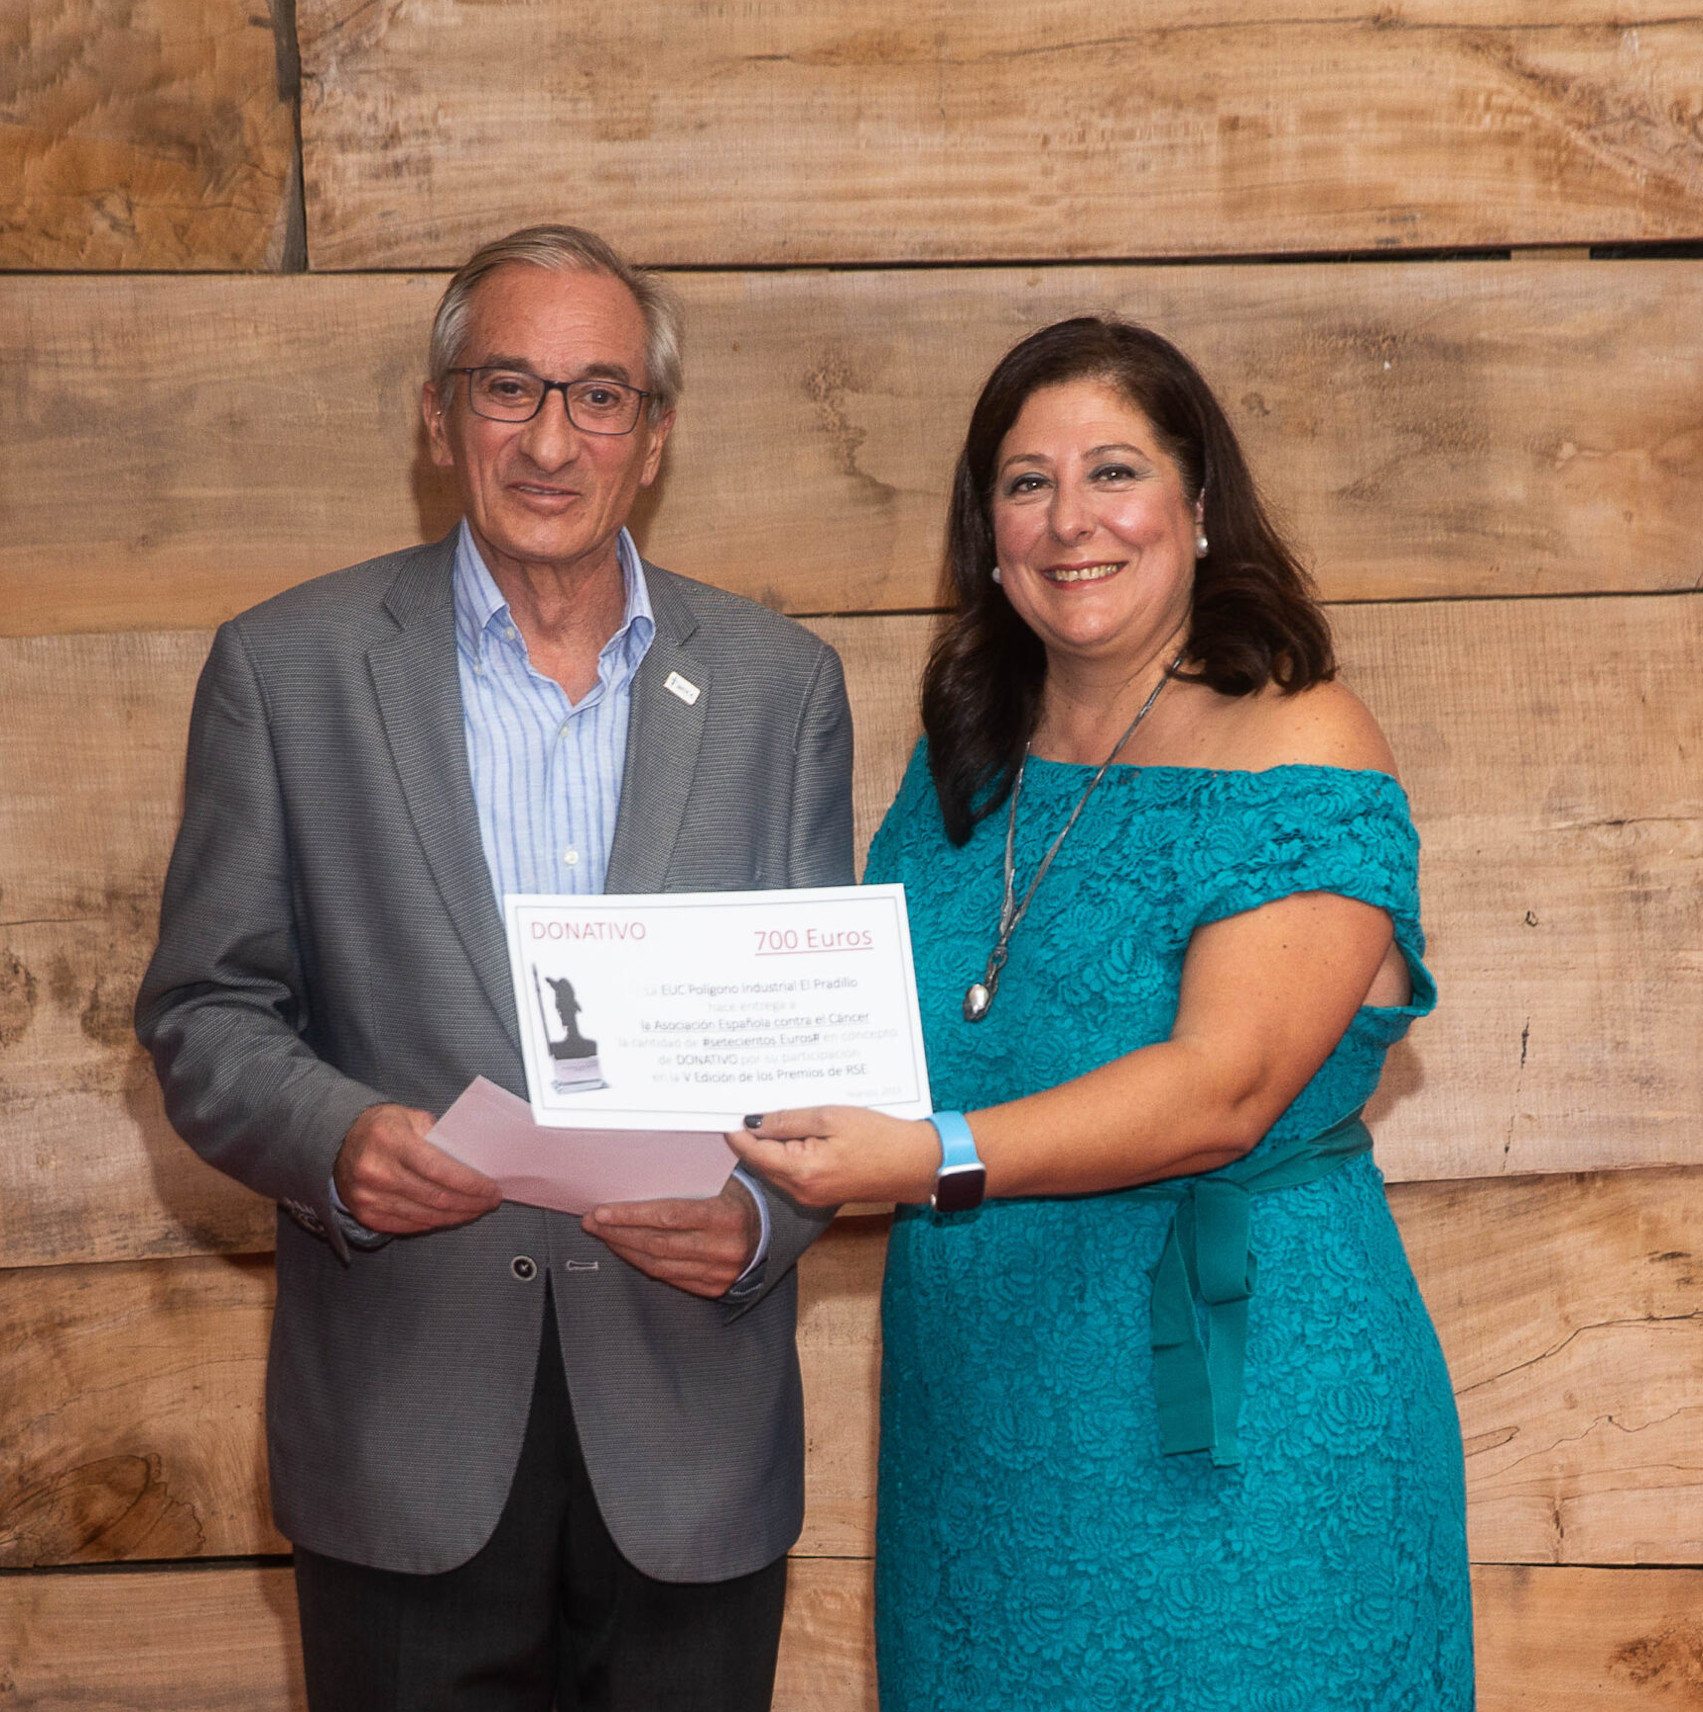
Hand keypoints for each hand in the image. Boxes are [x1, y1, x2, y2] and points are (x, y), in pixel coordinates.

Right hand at [332, 1103, 502, 1233]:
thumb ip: (440, 1136)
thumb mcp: (410, 1117)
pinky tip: (450, 1216)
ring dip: (457, 1215)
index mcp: (391, 1141)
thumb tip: (474, 1161)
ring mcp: (369, 1197)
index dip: (471, 1184)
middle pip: (436, 1197)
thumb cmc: (382, 1127)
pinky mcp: (366, 1215)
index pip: (440, 1169)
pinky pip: (409, 1225)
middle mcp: (377, 1171)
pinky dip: (435, 1222)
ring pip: (426, 1215)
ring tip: (476, 1210)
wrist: (339, 1142)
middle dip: (470, 1202)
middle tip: (490, 1201)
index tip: (492, 1188)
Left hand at [582, 1177, 762, 1298]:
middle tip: (593, 1223)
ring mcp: (717, 1272)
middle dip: (618, 1233)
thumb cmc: (741, 1200)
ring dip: (625, 1250)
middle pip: (656, 1244)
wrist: (771, 1234)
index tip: (602, 1212)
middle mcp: (721, 1248)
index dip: (630, 1216)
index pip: (666, 1217)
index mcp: (724, 1217)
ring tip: (604, 1237)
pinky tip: (628, 1253)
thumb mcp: (724, 1183)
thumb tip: (642, 1170)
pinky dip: (644, 1265)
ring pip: (658, 1265)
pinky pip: (670, 1279)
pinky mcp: (713, 1288)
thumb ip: (691, 1180)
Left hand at [728, 1107, 940, 1207]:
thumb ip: (788, 1120)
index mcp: (800, 1171)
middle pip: (759, 1161)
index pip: (751, 1152)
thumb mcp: (831, 1117)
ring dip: (770, 1141)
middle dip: (751, 1134)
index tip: (723, 1109)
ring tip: (774, 1110)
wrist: (916, 1165)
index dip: (734, 1130)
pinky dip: (786, 1151)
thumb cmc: (881, 1138)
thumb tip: (753, 1121)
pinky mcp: (819, 1192)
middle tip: (745, 1102)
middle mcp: (799, 1190)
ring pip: (773, 1166)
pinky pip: (790, 1171)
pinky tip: (794, 1129)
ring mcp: (809, 1195)